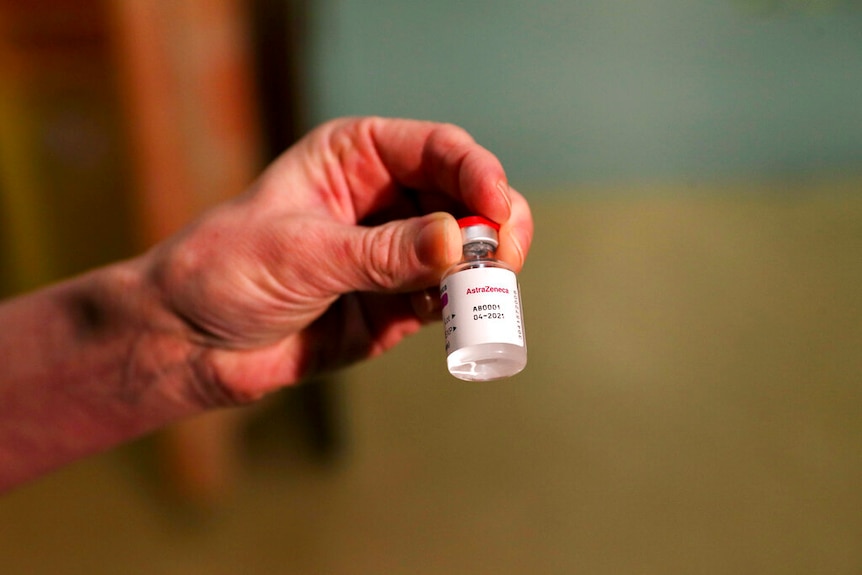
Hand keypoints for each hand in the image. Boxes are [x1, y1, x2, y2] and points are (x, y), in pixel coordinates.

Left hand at [144, 117, 532, 403]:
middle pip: (466, 198)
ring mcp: (396, 252)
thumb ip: (382, 253)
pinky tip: (457, 318)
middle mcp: (385, 198)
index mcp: (356, 157)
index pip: (437, 149)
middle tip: (505, 257)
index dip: (477, 173)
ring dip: (486, 270)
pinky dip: (464, 308)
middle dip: (494, 224)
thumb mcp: (302, 253)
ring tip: (485, 292)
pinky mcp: (400, 303)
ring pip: (467, 250)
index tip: (497, 208)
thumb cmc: (227, 272)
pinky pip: (449, 299)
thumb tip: (458, 246)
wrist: (192, 342)